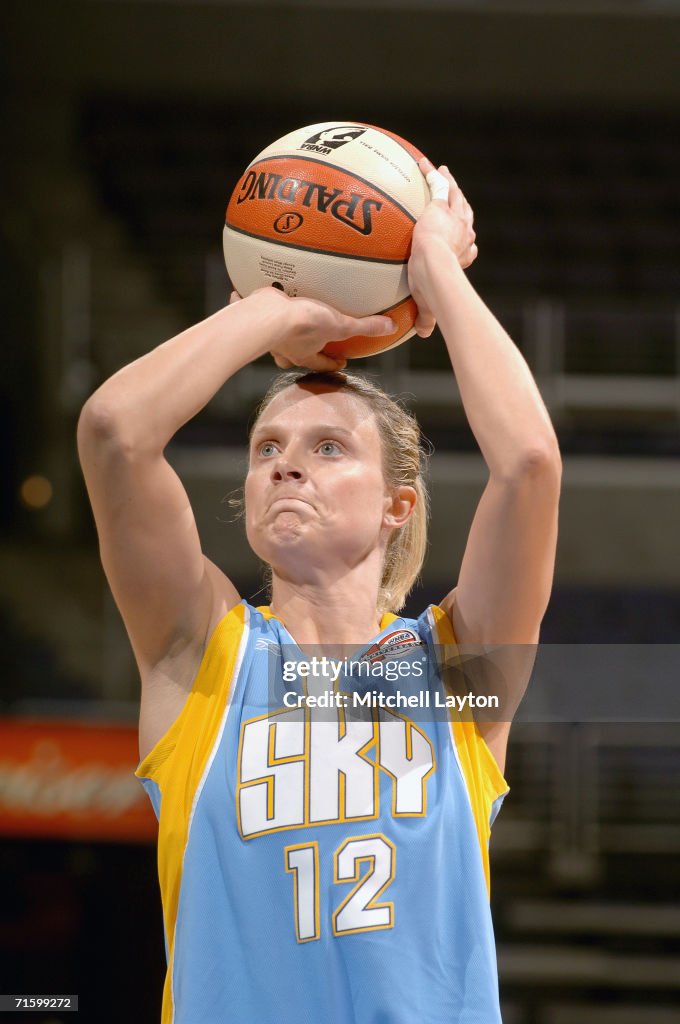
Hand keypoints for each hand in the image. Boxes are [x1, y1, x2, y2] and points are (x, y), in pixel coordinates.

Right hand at [229, 287, 394, 369]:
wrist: (264, 316)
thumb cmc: (301, 325)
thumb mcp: (339, 324)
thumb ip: (364, 326)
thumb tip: (390, 328)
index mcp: (304, 354)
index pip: (321, 364)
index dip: (332, 364)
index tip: (341, 361)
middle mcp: (284, 348)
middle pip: (294, 356)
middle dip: (302, 352)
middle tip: (311, 343)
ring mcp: (267, 333)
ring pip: (274, 338)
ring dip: (279, 332)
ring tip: (284, 319)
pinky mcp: (253, 315)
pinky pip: (253, 311)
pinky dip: (253, 304)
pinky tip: (255, 291)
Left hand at [408, 158, 477, 336]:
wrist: (434, 267)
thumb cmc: (434, 289)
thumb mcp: (430, 303)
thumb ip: (427, 317)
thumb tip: (424, 335)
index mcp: (463, 255)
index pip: (467, 247)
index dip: (466, 244)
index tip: (465, 243)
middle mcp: (464, 234)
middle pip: (466, 216)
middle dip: (462, 208)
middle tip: (457, 200)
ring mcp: (455, 218)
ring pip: (456, 197)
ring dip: (451, 185)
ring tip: (445, 174)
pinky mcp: (441, 206)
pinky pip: (438, 186)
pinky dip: (434, 175)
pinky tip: (425, 165)